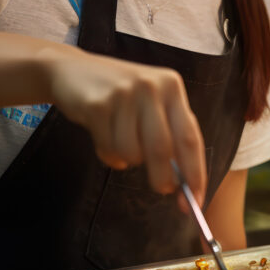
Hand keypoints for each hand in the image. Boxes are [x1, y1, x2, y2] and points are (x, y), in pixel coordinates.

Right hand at [42, 47, 206, 203]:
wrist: (72, 70)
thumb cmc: (120, 94)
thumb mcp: (151, 103)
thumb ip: (169, 133)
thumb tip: (183, 180)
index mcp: (172, 87)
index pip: (190, 137)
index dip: (196, 172)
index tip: (197, 199)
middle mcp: (151, 87)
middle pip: (163, 149)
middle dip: (163, 178)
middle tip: (163, 189)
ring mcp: (123, 94)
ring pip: (133, 152)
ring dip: (128, 160)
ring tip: (121, 144)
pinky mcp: (97, 104)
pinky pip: (109, 149)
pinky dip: (109, 155)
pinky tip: (104, 138)